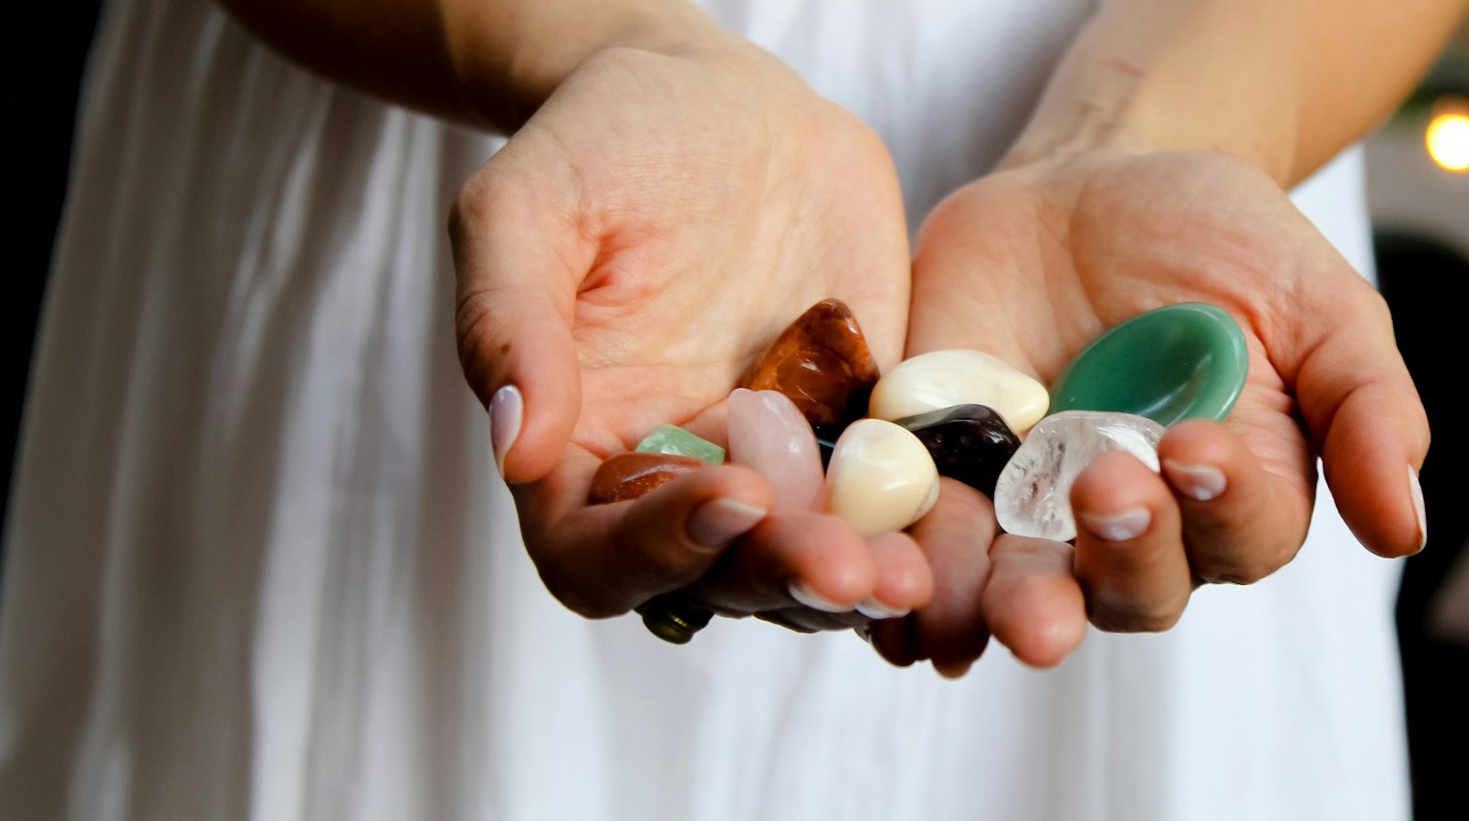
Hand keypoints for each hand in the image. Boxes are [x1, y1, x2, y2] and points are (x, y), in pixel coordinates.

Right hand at [450, 42, 931, 629]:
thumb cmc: (602, 146)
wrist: (723, 105)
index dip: (654, 550)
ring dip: (856, 576)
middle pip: (718, 578)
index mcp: (579, 452)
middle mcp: (677, 479)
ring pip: (810, 561)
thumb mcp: (526, 207)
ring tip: (910, 573)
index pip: (595, 555)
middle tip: (847, 566)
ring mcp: (778, 466)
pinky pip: (891, 498)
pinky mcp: (859, 433)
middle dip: (780, 577)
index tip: (731, 495)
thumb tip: (514, 448)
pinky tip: (959, 518)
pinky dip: (921, 520)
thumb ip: (509, 321)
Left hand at [892, 149, 1429, 668]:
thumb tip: (1403, 530)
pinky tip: (891, 576)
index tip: (1198, 447)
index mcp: (1230, 500)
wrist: (1093, 178)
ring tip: (995, 593)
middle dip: (1119, 557)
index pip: (1237, 540)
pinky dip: (905, 570)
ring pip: (1018, 595)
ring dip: (1004, 604)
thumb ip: (1366, 408)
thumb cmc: (1222, 240)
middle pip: (1129, 592)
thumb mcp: (1318, 302)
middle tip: (1108, 488)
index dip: (1221, 509)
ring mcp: (1027, 513)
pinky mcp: (938, 478)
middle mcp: (1130, 531)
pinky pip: (920, 546)